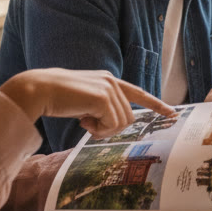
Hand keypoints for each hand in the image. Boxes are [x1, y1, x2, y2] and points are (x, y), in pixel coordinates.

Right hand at [0, 68, 174, 138]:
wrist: (38, 90)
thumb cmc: (57, 98)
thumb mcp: (84, 101)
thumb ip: (102, 107)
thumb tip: (115, 123)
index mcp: (109, 80)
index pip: (138, 93)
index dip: (156, 104)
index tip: (172, 113)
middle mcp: (112, 82)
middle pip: (128, 118)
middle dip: (109, 128)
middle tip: (88, 124)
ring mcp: (109, 89)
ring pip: (121, 124)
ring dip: (102, 130)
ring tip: (83, 120)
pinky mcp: (103, 98)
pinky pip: (111, 125)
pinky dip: (97, 130)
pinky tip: (82, 120)